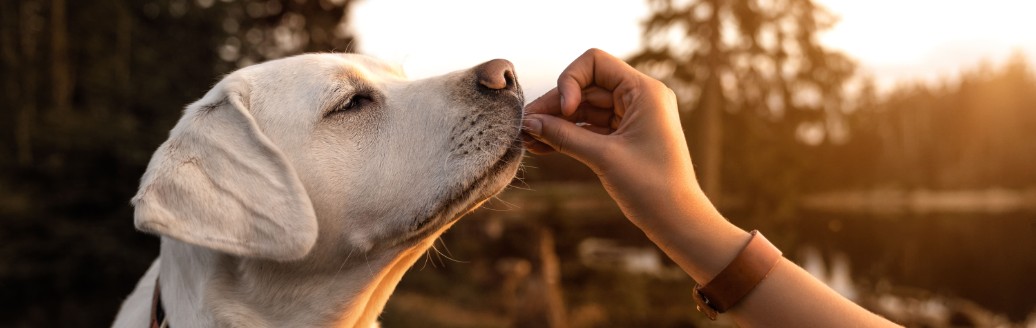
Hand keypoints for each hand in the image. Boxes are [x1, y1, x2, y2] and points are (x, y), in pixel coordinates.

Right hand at [522, 48, 713, 229]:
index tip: (563, 110)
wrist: (678, 221)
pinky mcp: (625, 137)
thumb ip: (564, 136)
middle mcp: (640, 97)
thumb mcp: (603, 157)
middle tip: (525, 126)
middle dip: (555, 105)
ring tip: (527, 139)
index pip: (595, 63)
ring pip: (585, 108)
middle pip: (586, 87)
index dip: (570, 80)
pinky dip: (568, 135)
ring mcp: (632, 117)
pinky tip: (542, 146)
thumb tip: (529, 123)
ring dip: (557, 122)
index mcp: (644, 91)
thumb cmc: (651, 187)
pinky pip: (591, 128)